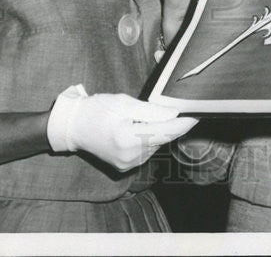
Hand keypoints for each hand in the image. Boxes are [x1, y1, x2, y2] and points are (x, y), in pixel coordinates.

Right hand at [47, 84, 196, 170]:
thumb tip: (174, 113)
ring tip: (139, 117)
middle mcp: (131, 157)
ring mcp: (128, 164)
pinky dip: (147, 138)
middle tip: (164, 107)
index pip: (167, 131)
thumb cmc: (96, 110)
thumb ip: (151, 111)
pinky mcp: (125, 166)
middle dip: (168, 123)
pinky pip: (146, 150)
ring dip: (156, 131)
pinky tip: (136, 128)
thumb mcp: (124, 103)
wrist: (73, 127)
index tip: (197, 114)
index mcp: (129, 139)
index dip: (185, 122)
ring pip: (155, 144)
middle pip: (162, 138)